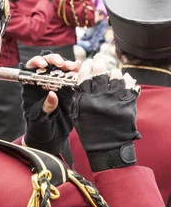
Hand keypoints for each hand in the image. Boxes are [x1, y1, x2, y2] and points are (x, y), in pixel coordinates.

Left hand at [22, 51, 80, 153]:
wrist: (51, 138)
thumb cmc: (40, 129)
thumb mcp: (40, 120)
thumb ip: (45, 108)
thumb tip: (52, 94)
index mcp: (31, 88)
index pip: (31, 69)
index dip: (36, 62)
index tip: (42, 65)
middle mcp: (43, 83)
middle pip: (47, 65)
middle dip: (54, 60)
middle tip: (61, 64)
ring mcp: (56, 85)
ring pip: (60, 69)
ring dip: (66, 65)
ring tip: (73, 66)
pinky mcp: (67, 91)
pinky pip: (71, 78)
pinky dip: (75, 71)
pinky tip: (79, 67)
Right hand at [71, 54, 140, 171]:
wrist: (108, 148)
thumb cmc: (91, 132)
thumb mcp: (78, 116)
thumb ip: (79, 98)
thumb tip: (81, 82)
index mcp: (86, 101)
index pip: (84, 78)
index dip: (85, 68)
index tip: (87, 64)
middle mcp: (100, 99)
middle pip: (99, 74)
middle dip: (98, 63)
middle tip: (98, 58)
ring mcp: (115, 100)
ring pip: (115, 77)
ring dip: (113, 72)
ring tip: (113, 72)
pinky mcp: (127, 104)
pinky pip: (129, 86)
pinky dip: (127, 80)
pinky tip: (125, 79)